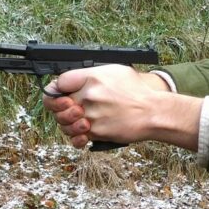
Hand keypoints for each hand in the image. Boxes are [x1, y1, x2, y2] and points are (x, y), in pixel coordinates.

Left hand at [42, 66, 201, 150]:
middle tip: (68, 109)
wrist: (153, 112)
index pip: (59, 82)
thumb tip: (72, 80)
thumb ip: (90, 74)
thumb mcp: (115, 71)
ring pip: (64, 122)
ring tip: (79, 121)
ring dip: (68, 123)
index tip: (57, 93)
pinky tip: (82, 133)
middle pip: (57, 104)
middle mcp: (88, 95)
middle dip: (59, 108)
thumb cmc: (137, 92)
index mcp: (92, 77)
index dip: (55, 89)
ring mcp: (91, 115)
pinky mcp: (96, 132)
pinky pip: (76, 137)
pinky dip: (77, 137)